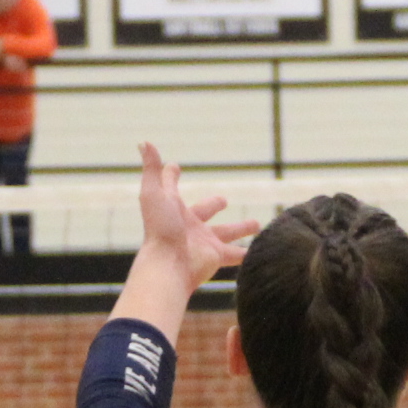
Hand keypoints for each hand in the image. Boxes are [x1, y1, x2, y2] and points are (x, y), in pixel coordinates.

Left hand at [135, 143, 257, 289]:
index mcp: (173, 208)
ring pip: (227, 233)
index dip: (171, 176)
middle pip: (204, 211)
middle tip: (224, 200)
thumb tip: (144, 142)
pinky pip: (237, 254)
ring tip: (258, 224)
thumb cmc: (160, 229)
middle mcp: (189, 225)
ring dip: (241, 229)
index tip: (173, 168)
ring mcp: (204, 242)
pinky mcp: (216, 257)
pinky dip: (249, 253)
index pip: (171, 188)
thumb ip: (152, 169)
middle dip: (214, 204)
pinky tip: (262, 251)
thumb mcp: (154, 194)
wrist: (169, 265)